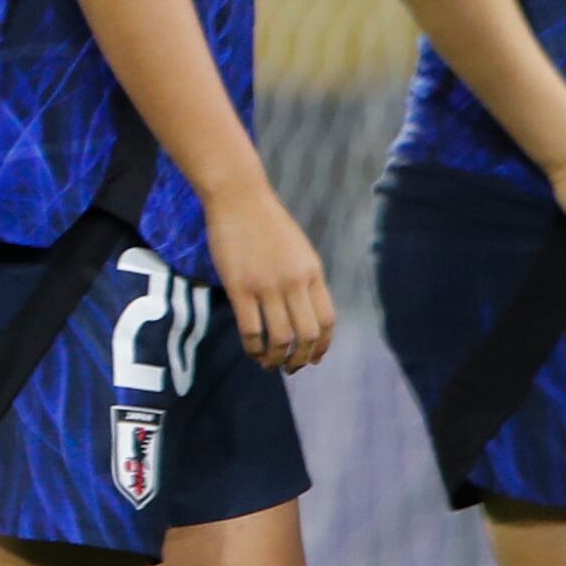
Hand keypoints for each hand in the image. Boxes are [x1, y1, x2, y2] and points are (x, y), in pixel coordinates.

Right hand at [201, 182, 337, 373]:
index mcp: (313, 273)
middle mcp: (294, 283)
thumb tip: (303, 312)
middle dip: (301, 359)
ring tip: (269, 364)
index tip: (315, 359)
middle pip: (306, 335)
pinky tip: (252, 351)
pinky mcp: (239, 287)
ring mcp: (266, 286)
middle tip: (291, 367)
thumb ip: (305, 279)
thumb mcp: (299, 250)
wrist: (239, 197)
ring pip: (279, 338)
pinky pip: (251, 328)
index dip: (323, 346)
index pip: (327, 321)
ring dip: (276, 358)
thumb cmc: (267, 222)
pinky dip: (253, 347)